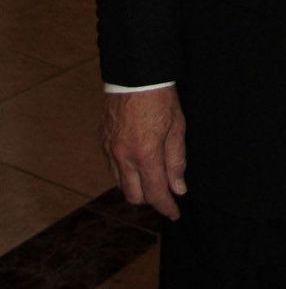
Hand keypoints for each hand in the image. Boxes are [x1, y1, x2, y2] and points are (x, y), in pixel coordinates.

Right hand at [102, 85, 186, 219]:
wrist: (135, 74)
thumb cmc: (161, 98)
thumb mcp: (177, 127)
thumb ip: (176, 161)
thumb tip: (178, 188)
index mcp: (145, 154)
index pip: (156, 193)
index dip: (166, 207)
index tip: (175, 214)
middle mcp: (123, 157)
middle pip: (134, 196)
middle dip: (151, 198)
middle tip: (165, 190)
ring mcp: (110, 150)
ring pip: (121, 184)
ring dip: (136, 186)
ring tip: (152, 176)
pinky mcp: (103, 141)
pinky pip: (112, 168)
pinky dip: (125, 172)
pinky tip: (137, 162)